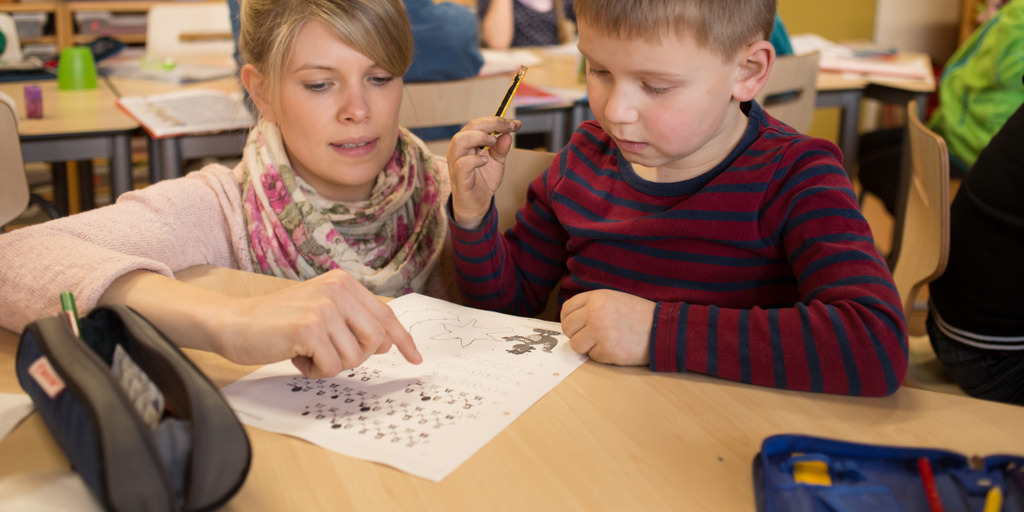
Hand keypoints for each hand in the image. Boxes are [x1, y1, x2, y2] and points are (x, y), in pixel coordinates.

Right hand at [211, 270, 420, 377]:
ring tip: (306, 351)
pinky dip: (315, 371)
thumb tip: (388, 343)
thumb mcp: (322, 312)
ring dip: (331, 365)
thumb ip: (353, 321)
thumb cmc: (277, 324)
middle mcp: (338, 289)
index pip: (386, 315)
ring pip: (355, 357)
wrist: (234, 324)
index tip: (416, 358)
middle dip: (356, 357)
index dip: (403, 339)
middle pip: (376, 340)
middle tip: (327, 353)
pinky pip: (333, 367)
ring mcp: (325, 307)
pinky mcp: (310, 328)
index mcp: (344, 283)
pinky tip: (296, 356)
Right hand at [446, 116, 520, 228]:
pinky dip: (475, 160)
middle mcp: (459, 149)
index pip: (479, 124)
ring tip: (493, 142)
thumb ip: (501, 148)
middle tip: (508, 128)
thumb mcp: (497, 162)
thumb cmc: (483, 180)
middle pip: (470, 127)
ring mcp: (456, 163)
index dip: (498, 121)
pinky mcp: (458, 178)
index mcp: (468, 143)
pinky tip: (485, 161)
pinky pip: (461, 164)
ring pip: (460, 140)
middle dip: (491, 124)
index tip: (516, 124)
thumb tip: (508, 134)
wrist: (477, 205)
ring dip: (479, 137)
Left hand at [560, 289, 655, 365]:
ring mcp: (600, 332)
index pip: (567, 309)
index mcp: (596, 298)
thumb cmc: (639, 315)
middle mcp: (595, 313)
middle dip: (576, 335)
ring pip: (576, 345)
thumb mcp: (614, 299)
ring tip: (605, 342)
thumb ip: (593, 306)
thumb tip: (572, 321)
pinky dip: (602, 355)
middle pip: (568, 328)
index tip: (574, 327)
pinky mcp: (607, 350)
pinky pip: (592, 356)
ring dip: (587, 347)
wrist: (663, 328)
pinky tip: (617, 348)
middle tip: (590, 338)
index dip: (568, 319)